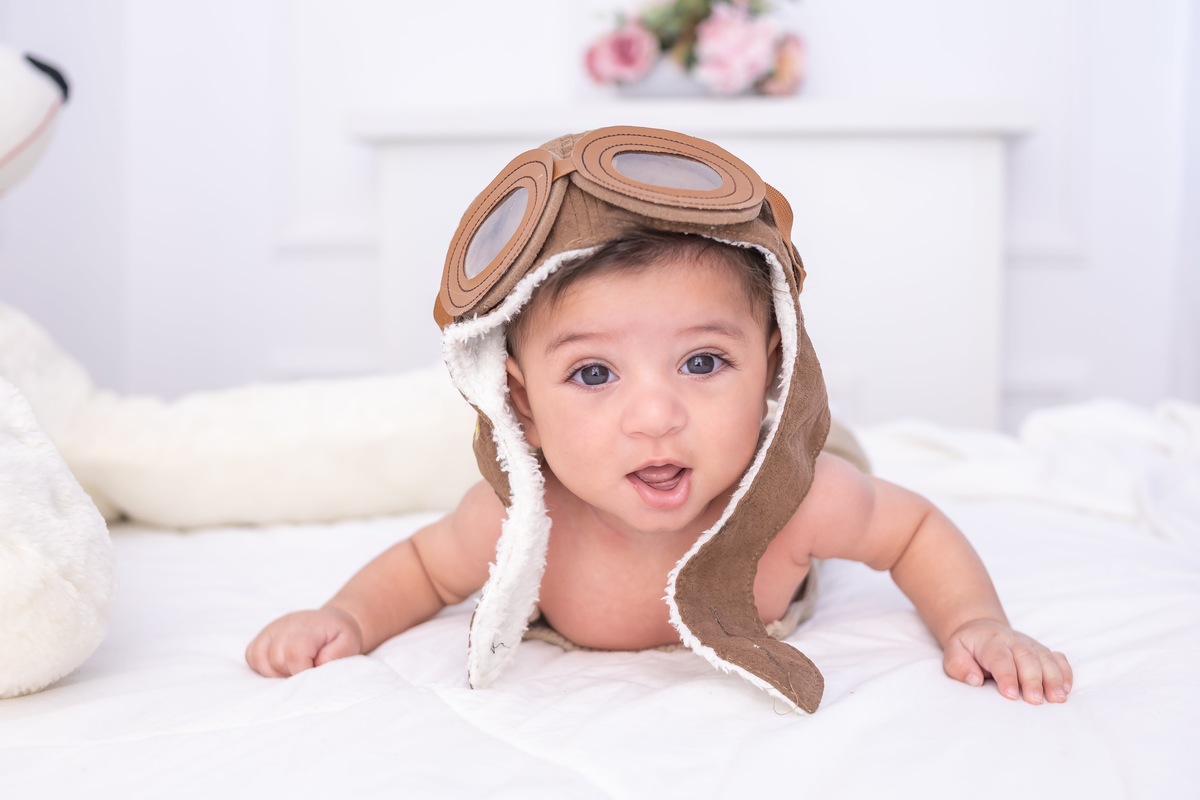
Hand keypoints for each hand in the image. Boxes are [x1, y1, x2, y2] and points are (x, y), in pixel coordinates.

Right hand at [245, 606, 363, 677]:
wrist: (332, 622)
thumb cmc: (340, 636)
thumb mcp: (349, 643)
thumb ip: (334, 656)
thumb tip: (314, 668)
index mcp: (308, 626)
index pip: (294, 654)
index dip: (301, 672)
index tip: (312, 675)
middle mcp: (285, 624)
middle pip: (276, 660)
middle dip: (291, 673)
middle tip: (307, 670)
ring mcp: (271, 629)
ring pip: (259, 658)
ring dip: (275, 672)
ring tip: (294, 668)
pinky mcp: (263, 636)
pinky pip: (251, 655)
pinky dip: (262, 666)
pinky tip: (280, 666)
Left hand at [942, 619, 1071, 703]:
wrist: (981, 629)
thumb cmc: (967, 648)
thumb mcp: (954, 653)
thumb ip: (959, 666)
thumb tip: (974, 680)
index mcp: (990, 642)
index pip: (1000, 658)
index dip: (1006, 676)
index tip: (1010, 695)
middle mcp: (1013, 641)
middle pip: (1026, 658)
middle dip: (1033, 680)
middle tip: (1036, 701)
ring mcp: (1030, 645)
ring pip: (1045, 658)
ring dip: (1054, 678)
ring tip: (1058, 698)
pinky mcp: (1041, 651)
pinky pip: (1058, 658)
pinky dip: (1065, 672)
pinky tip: (1066, 689)